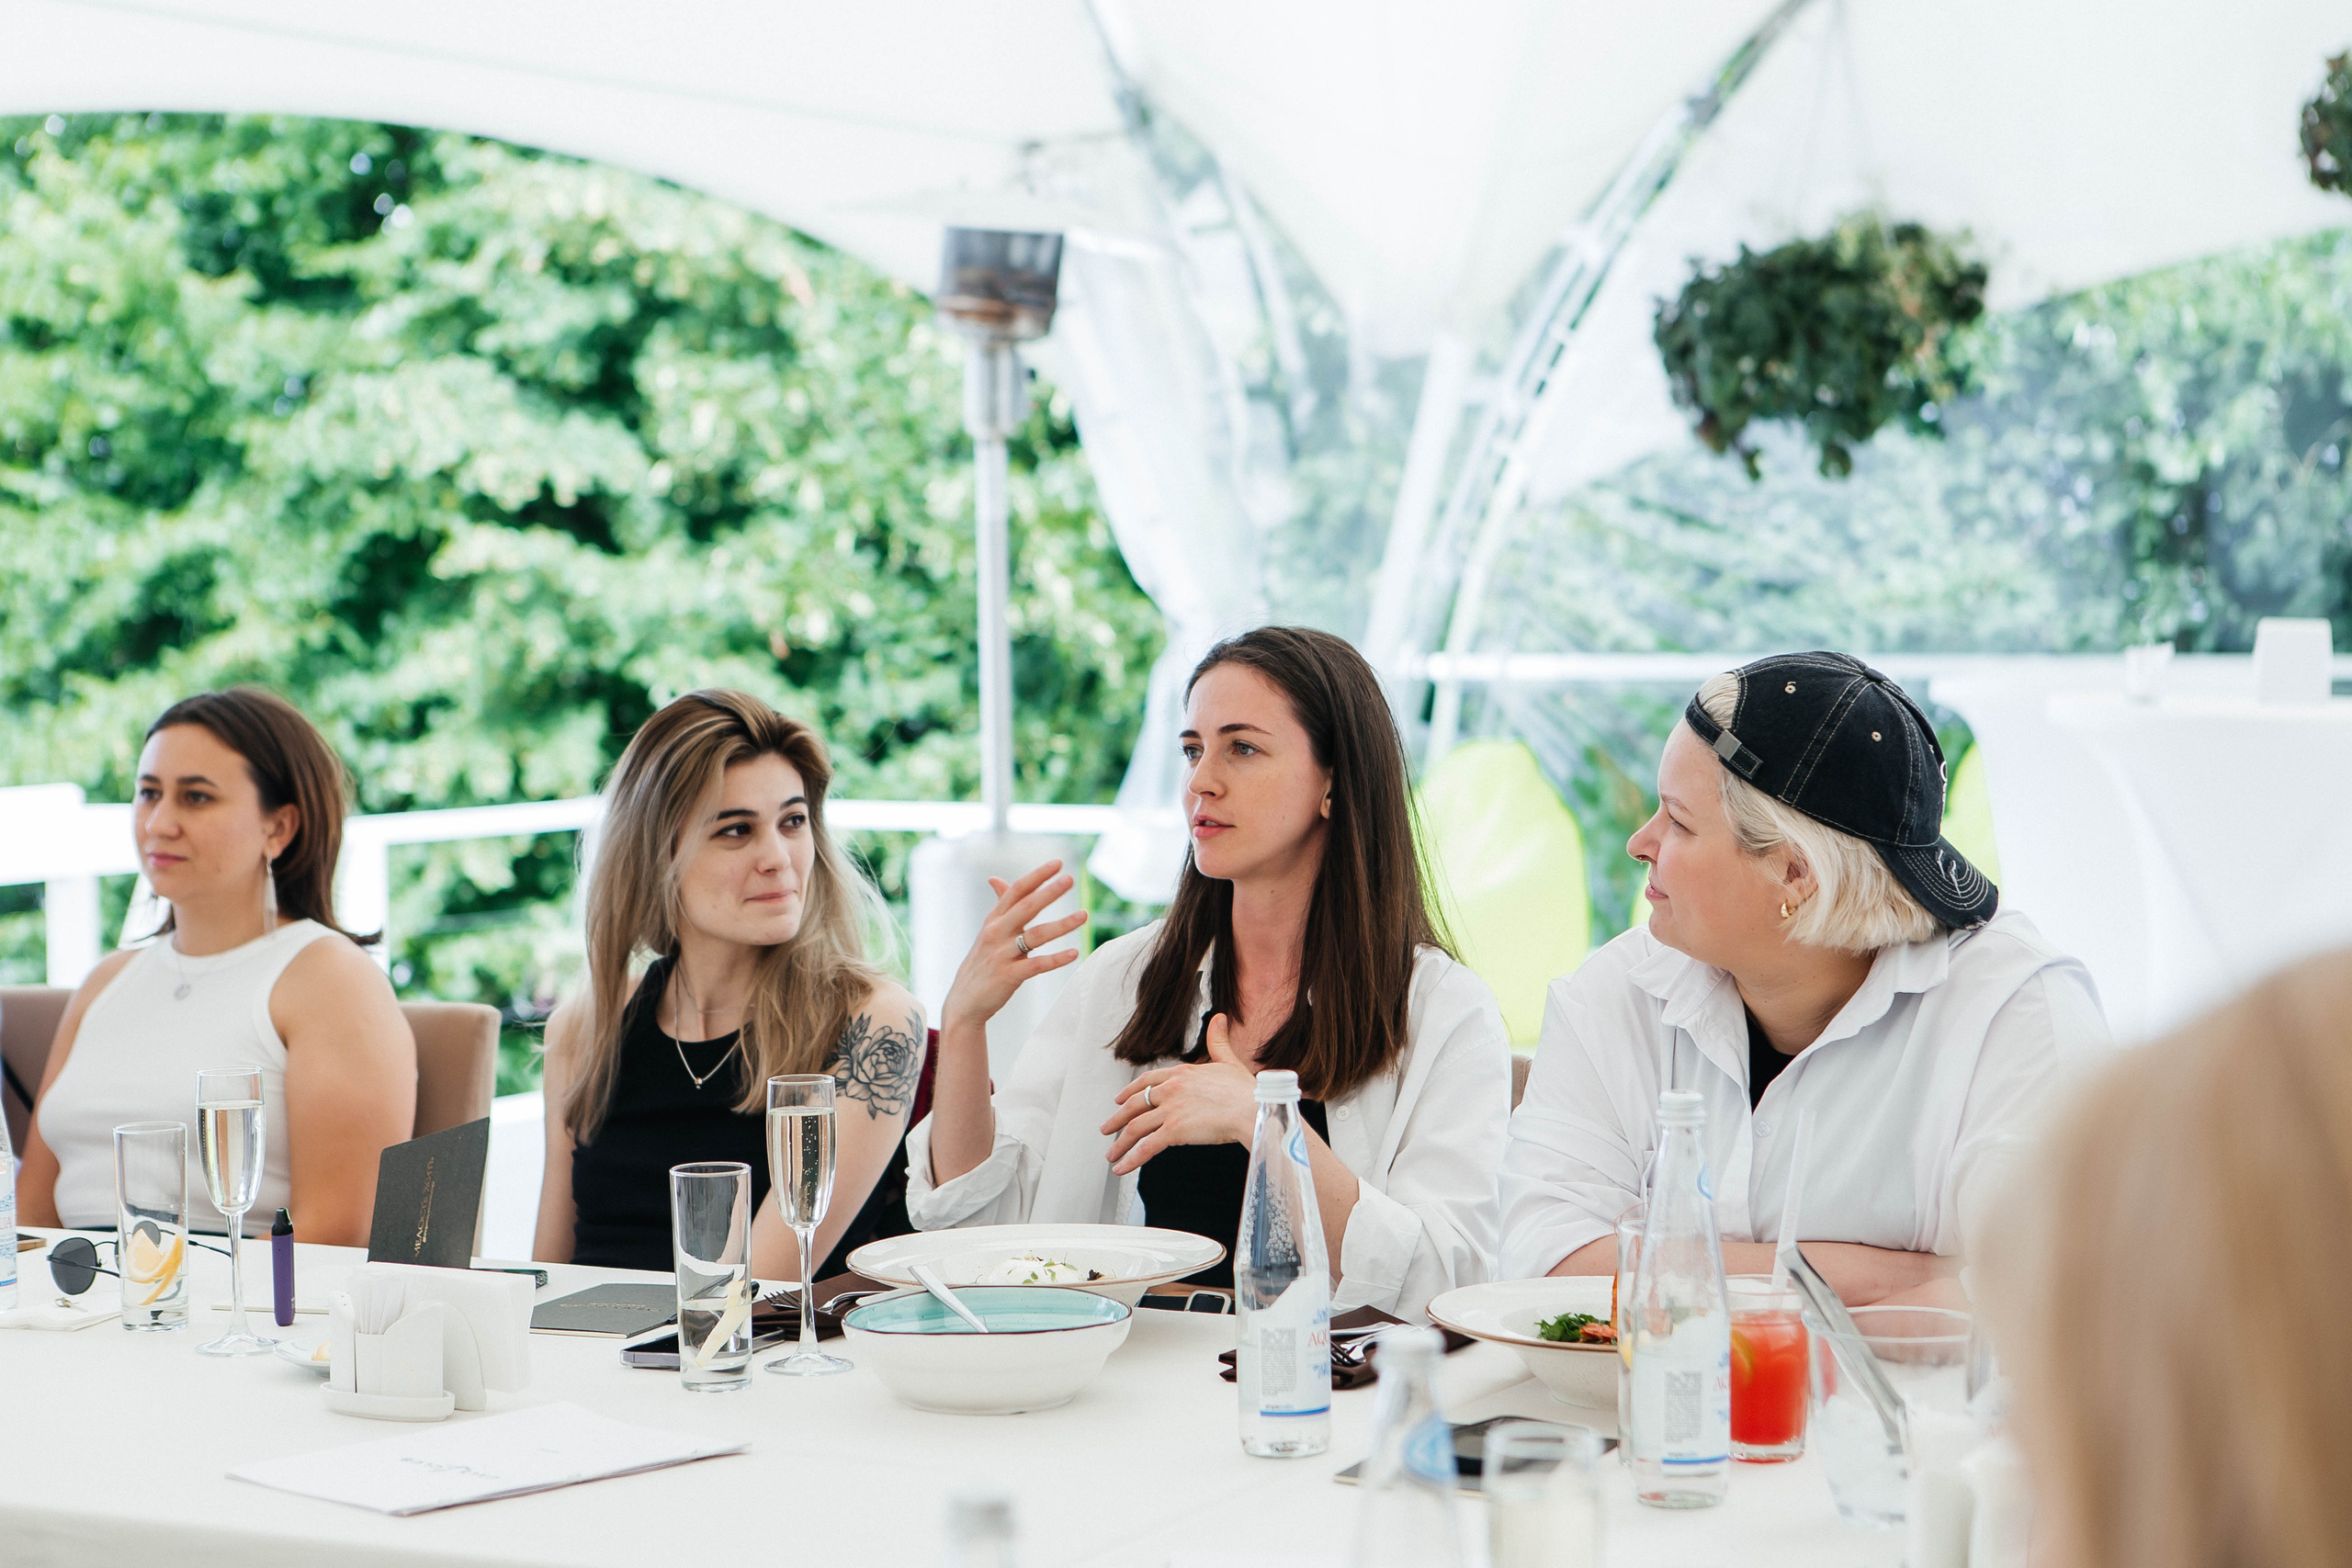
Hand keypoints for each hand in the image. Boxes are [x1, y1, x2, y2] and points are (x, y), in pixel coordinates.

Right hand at [937, 861, 1086, 1040]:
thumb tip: (995, 878)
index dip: (1037, 876)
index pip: (1016, 891)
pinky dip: (1056, 959)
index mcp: (994, 920)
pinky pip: (1036, 965)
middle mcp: (996, 933)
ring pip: (1036, 935)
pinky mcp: (1008, 976)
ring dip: (1062, 924)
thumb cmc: (981, 963)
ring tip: (1084, 915)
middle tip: (1070, 879)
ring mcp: (1001, 955)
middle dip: (1049, 892)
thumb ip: (999, 906)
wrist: (964, 1002)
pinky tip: (1074, 954)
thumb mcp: (987, 932)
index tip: (1058, 863)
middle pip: (1026, 907)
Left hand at [1101, 1012, 1258, 1174]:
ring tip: (1111, 1154)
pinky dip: (1131, 1159)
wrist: (1252, 1109)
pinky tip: (1121, 1168)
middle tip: (1106, 1128)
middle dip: (1117, 1118)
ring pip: (1135, 1127)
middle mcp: (1170, 1089)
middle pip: (1134, 1104)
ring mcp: (1170, 1110)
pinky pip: (1146, 1147)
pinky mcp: (1173, 1131)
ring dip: (1120, 1143)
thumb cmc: (1245, 1090)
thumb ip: (1219, 1041)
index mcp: (1181, 1073)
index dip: (1131, 1091)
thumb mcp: (1228, 1060)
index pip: (1147, 1081)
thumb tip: (1219, 1018)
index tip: (1120, 1099)